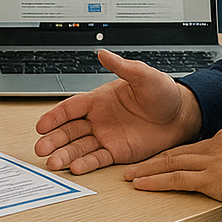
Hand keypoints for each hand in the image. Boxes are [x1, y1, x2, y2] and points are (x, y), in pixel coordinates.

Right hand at [34, 50, 198, 173]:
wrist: (181, 115)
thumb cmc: (162, 92)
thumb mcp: (143, 75)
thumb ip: (122, 67)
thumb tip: (104, 53)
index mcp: (99, 100)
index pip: (70, 108)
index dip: (54, 116)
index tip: (41, 125)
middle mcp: (98, 119)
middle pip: (69, 130)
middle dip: (53, 139)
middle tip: (40, 149)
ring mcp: (106, 136)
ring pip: (79, 147)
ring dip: (65, 155)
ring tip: (52, 163)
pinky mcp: (118, 152)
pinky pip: (98, 159)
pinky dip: (86, 164)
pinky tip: (75, 168)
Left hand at [123, 126, 221, 207]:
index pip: (190, 147)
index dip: (170, 155)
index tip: (156, 160)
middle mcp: (213, 146)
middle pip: (174, 152)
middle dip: (151, 161)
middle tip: (132, 166)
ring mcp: (210, 162)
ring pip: (170, 163)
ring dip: (146, 171)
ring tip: (129, 176)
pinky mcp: (211, 179)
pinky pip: (176, 179)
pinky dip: (156, 181)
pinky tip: (142, 185)